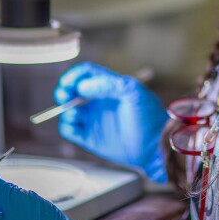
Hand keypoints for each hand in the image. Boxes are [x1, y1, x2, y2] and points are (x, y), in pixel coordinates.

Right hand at [55, 62, 168, 182]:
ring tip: (74, 113)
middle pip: (72, 91)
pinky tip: (75, 125)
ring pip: (68, 110)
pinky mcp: (90, 137)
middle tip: (65, 95)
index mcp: (109, 87)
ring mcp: (93, 119)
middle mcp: (98, 101)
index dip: (75, 75)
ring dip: (65, 109)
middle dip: (64, 91)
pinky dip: (67, 126)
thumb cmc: (148, 116)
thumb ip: (109, 85)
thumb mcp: (134, 93)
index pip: (86, 74)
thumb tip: (83, 86)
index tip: (68, 82)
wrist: (154, 146)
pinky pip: (70, 130)